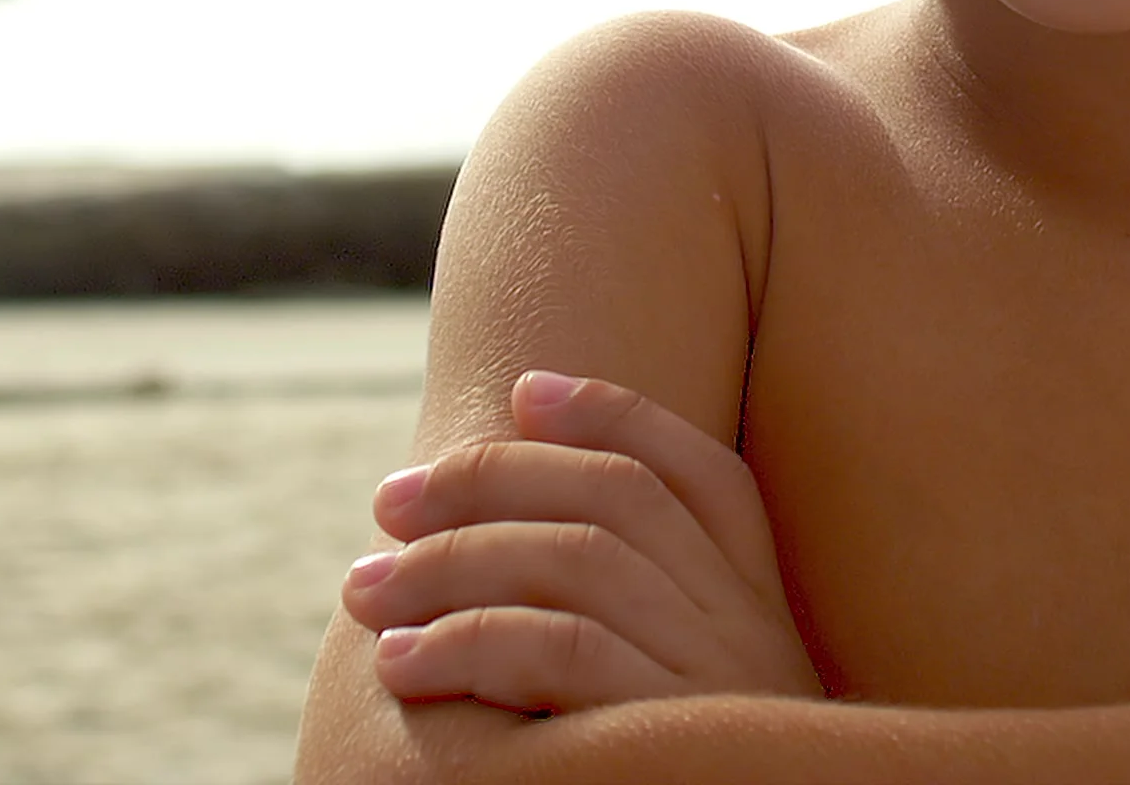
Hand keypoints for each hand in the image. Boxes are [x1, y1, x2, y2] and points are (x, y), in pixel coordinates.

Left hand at [345, 369, 824, 715]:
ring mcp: (720, 686)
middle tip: (388, 503)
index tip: (526, 390)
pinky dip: (467, 639)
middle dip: (493, 481)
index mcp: (766, 616)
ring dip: (453, 561)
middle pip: (620, 502)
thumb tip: (497, 549)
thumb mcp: (686, 709)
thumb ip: (633, 630)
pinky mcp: (673, 740)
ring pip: (580, 563)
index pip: (707, 477)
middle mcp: (754, 637)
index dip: (619, 414)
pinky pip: (561, 653)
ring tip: (363, 591)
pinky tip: (401, 665)